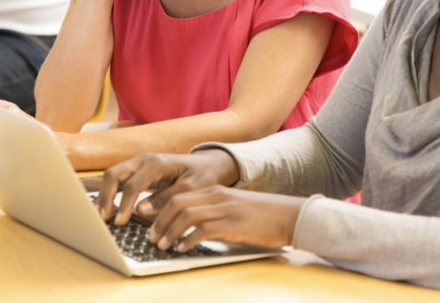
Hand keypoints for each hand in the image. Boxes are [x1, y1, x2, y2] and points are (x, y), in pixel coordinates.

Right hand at [96, 149, 239, 225]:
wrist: (208, 165)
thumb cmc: (202, 176)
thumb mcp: (190, 189)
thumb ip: (166, 199)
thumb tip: (140, 210)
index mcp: (156, 163)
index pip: (133, 184)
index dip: (124, 205)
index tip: (120, 223)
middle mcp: (143, 160)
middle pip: (113, 174)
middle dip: (105, 197)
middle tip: (104, 219)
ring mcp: (138, 164)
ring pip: (112, 176)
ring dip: (104, 195)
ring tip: (103, 217)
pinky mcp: (137, 171)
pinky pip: (118, 180)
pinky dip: (110, 193)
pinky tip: (108, 209)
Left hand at [148, 186, 304, 251]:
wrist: (289, 215)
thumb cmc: (261, 217)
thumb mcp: (232, 210)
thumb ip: (212, 214)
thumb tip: (189, 230)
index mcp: (215, 190)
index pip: (178, 195)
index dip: (160, 210)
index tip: (150, 224)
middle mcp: (217, 196)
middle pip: (177, 203)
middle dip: (159, 221)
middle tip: (150, 237)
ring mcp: (225, 208)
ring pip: (186, 215)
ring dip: (169, 230)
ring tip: (162, 245)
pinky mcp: (233, 223)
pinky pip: (203, 229)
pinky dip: (188, 239)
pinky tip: (182, 248)